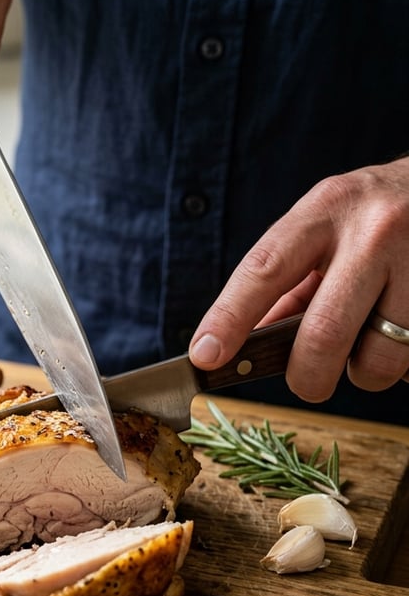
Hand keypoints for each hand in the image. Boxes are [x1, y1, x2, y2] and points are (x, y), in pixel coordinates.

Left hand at [190, 156, 408, 400]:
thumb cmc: (369, 218)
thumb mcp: (321, 230)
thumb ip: (284, 286)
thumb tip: (242, 347)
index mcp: (324, 211)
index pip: (264, 271)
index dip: (229, 318)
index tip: (206, 355)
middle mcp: (374, 230)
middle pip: (323, 332)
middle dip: (307, 376)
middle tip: (306, 384)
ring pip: (380, 356)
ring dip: (365, 372)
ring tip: (368, 347)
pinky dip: (401, 362)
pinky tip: (401, 332)